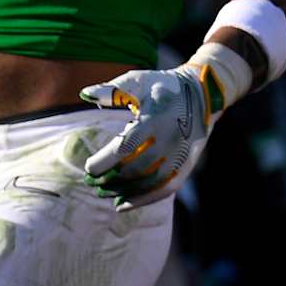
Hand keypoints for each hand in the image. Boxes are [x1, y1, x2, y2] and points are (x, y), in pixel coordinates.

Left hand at [80, 55, 234, 209]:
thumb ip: (111, 90)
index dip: (104, 161)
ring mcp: (179, 154)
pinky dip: (144, 199)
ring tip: (103, 194)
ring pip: (149, 182)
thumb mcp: (137, 81)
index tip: (88, 168)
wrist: (202, 93)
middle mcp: (168, 140)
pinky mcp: (186, 164)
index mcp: (153, 119)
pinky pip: (166, 188)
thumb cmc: (161, 86)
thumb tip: (84, 94)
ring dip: (124, 192)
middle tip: (91, 182)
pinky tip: (123, 205)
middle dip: (110, 179)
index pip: (124, 147)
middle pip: (135, 169)